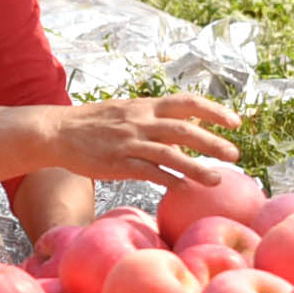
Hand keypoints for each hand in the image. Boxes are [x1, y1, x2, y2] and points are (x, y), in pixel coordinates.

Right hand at [39, 94, 242, 188]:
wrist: (57, 132)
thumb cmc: (94, 124)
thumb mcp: (126, 111)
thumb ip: (155, 117)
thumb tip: (187, 123)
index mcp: (144, 107)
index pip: (186, 103)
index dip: (213, 111)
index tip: (235, 123)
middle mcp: (140, 121)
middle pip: (183, 129)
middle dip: (212, 142)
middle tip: (235, 154)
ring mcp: (129, 142)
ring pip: (169, 154)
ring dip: (196, 167)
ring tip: (216, 180)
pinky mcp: (117, 162)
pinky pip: (148, 172)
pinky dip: (169, 180)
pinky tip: (184, 189)